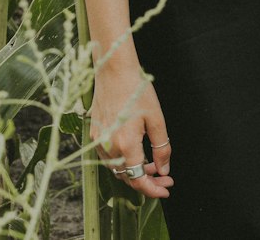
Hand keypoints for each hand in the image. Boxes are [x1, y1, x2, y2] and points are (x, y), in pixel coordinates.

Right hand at [91, 60, 174, 199]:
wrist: (114, 70)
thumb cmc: (137, 90)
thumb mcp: (156, 119)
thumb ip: (161, 148)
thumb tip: (164, 169)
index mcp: (125, 146)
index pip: (138, 180)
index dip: (153, 189)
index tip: (166, 189)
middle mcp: (108, 147)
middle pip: (127, 176)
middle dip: (147, 180)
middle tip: (164, 177)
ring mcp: (98, 141)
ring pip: (117, 168)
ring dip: (134, 170)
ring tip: (153, 164)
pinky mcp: (94, 133)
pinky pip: (108, 156)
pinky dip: (123, 159)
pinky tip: (136, 152)